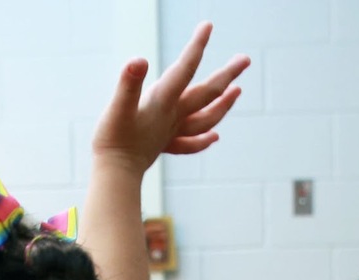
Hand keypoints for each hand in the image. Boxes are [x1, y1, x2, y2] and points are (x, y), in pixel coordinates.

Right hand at [91, 23, 249, 173]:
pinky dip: (205, 139)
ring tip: (238, 90)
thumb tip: (139, 61)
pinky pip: (190, 143)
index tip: (208, 26)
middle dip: (227, 74)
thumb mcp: (117, 107)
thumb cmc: (113, 140)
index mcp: (164, 102)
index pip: (185, 68)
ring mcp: (171, 131)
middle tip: (245, 59)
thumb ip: (129, 83)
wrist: (114, 175)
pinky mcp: (164, 145)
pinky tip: (216, 137)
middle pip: (207, 93)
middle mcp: (173, 116)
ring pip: (206, 118)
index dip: (197, 46)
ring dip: (224, 104)